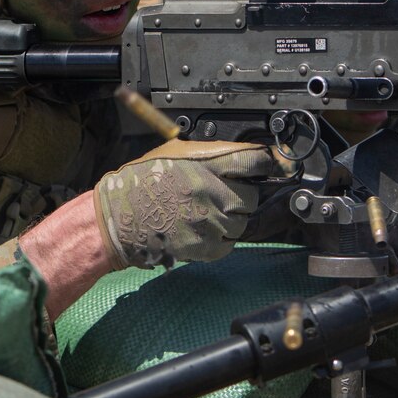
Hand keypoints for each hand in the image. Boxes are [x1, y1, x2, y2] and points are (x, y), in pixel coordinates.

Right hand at [94, 140, 288, 268]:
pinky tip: (202, 229)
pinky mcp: (203, 246)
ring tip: (206, 213)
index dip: (270, 162)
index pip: (254, 159)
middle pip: (251, 195)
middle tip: (222, 194)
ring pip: (242, 222)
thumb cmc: (142, 181)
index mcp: (204, 162)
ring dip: (231, 218)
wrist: (118, 217)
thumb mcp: (176, 152)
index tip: (279, 165)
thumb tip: (245, 157)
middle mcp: (211, 190)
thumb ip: (211, 153)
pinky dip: (221, 239)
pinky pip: (229, 244)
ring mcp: (208, 220)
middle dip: (242, 195)